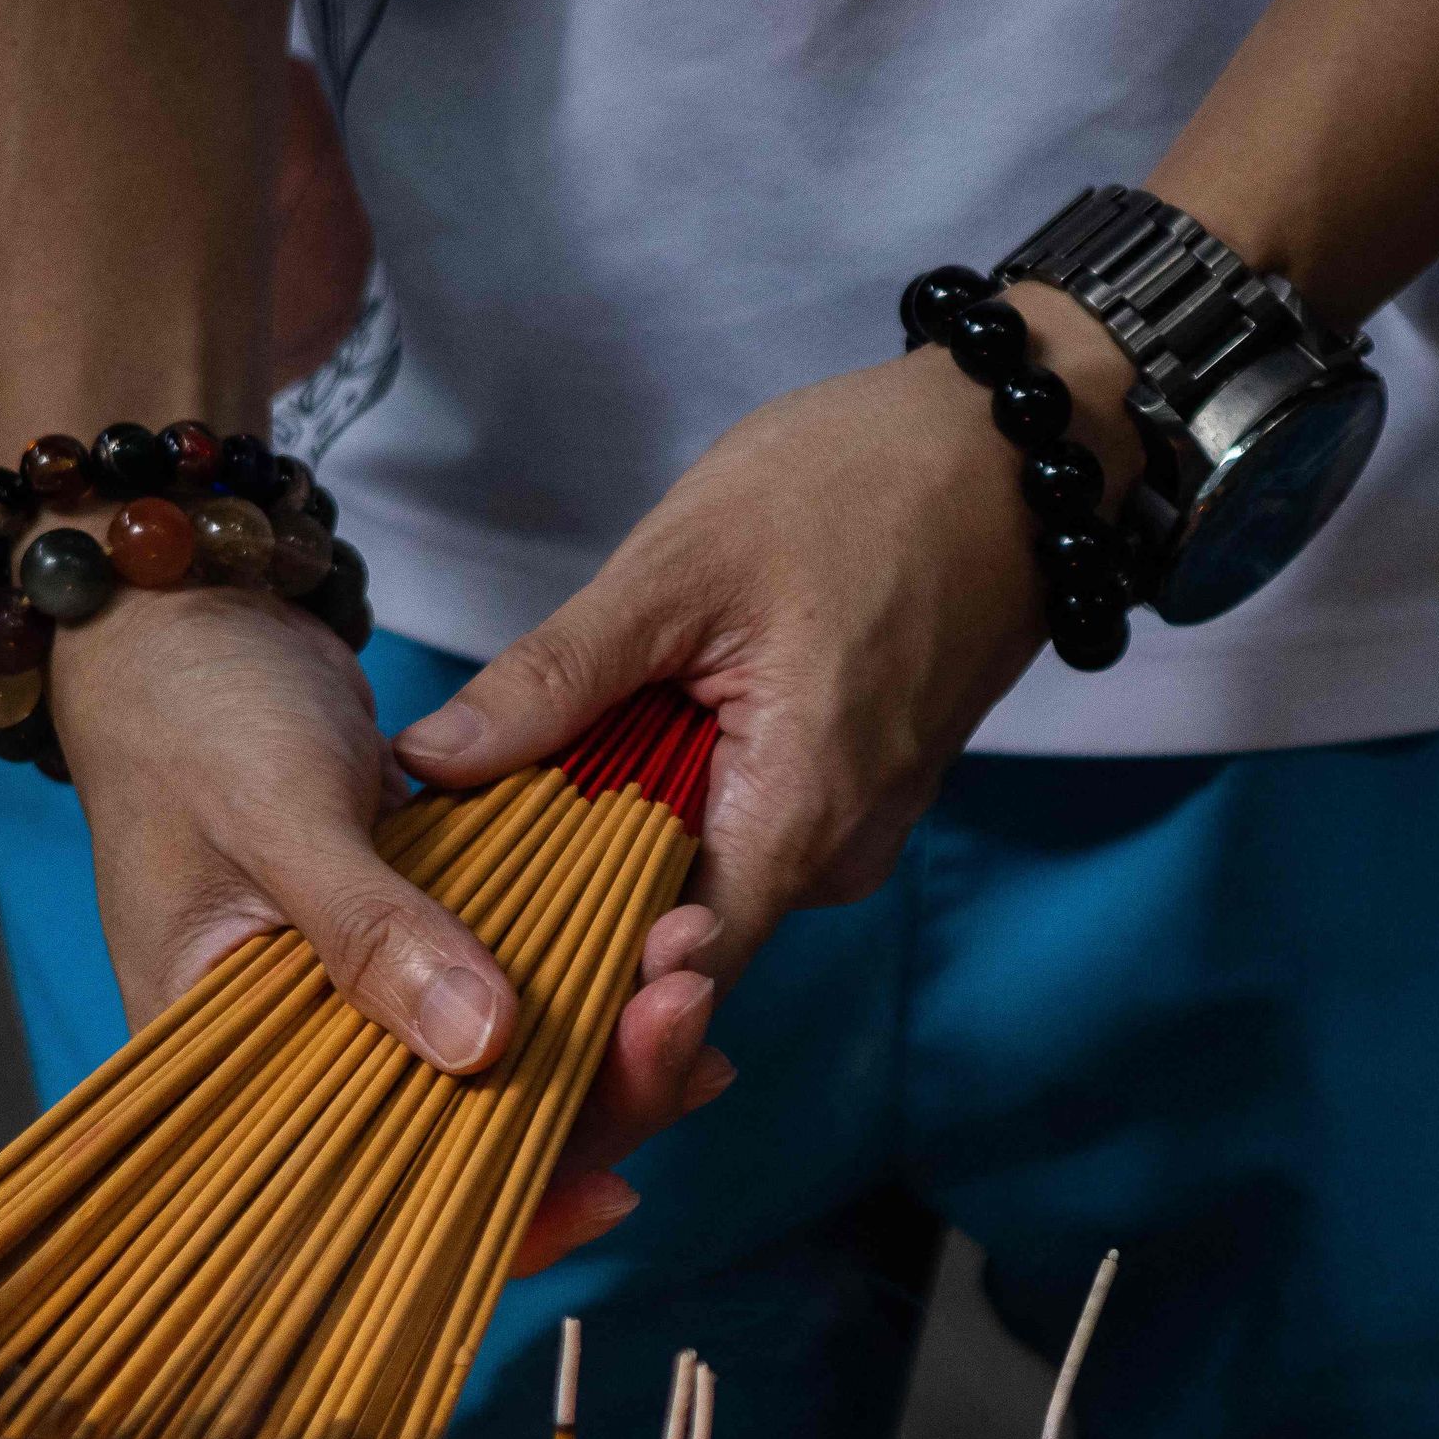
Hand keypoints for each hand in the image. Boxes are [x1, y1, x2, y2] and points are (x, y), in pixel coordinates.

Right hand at [42, 582, 723, 1272]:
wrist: (188, 617)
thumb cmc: (193, 712)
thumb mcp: (279, 811)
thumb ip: (372, 928)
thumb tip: (484, 1044)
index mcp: (223, 1066)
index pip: (360, 1201)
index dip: (490, 1219)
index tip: (610, 1190)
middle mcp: (292, 1056)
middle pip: (458, 1144)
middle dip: (585, 1108)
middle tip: (691, 1035)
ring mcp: (358, 999)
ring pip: (497, 1072)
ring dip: (603, 1044)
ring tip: (693, 984)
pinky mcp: (409, 942)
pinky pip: (504, 991)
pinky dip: (580, 979)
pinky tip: (665, 959)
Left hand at [387, 287, 1134, 982]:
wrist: (1009, 448)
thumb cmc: (863, 486)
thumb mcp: (680, 570)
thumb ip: (556, 679)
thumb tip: (429, 761)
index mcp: (795, 824)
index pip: (665, 987)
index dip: (565, 989)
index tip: (467, 949)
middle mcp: (833, 859)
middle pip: (671, 937)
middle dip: (563, 903)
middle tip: (452, 844)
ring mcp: (852, 830)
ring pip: (701, 877)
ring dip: (610, 842)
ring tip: (516, 780)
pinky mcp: (853, 793)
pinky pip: (741, 830)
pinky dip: (666, 802)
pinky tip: (604, 749)